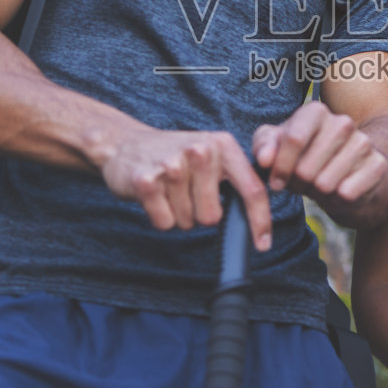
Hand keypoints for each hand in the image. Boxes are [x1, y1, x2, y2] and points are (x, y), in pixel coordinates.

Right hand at [101, 127, 271, 250]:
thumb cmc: (174, 155)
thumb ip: (235, 179)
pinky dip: (159, 217)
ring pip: (187, 222)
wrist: (124, 143)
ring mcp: (172, 166)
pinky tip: (154, 195)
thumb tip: (257, 217)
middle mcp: (200, 152)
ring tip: (168, 190)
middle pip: (212, 217)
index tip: (263, 244)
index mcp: (223, 145)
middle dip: (199, 214)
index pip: (251, 190)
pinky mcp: (146, 181)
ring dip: (178, 214)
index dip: (260, 221)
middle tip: (186, 193)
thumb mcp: (211, 155)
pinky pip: (164, 223)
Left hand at [251, 100, 387, 208]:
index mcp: (315, 111)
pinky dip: (337, 201)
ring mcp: (363, 143)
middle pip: (306, 169)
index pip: (294, 139)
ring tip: (318, 186)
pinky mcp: (377, 165)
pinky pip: (347, 194)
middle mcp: (342, 122)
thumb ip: (263, 147)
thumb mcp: (277, 148)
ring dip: (316, 193)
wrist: (345, 171)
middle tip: (302, 183)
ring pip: (325, 184)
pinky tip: (338, 192)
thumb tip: (264, 159)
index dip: (280, 167)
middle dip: (298, 184)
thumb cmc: (303, 156)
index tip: (275, 183)